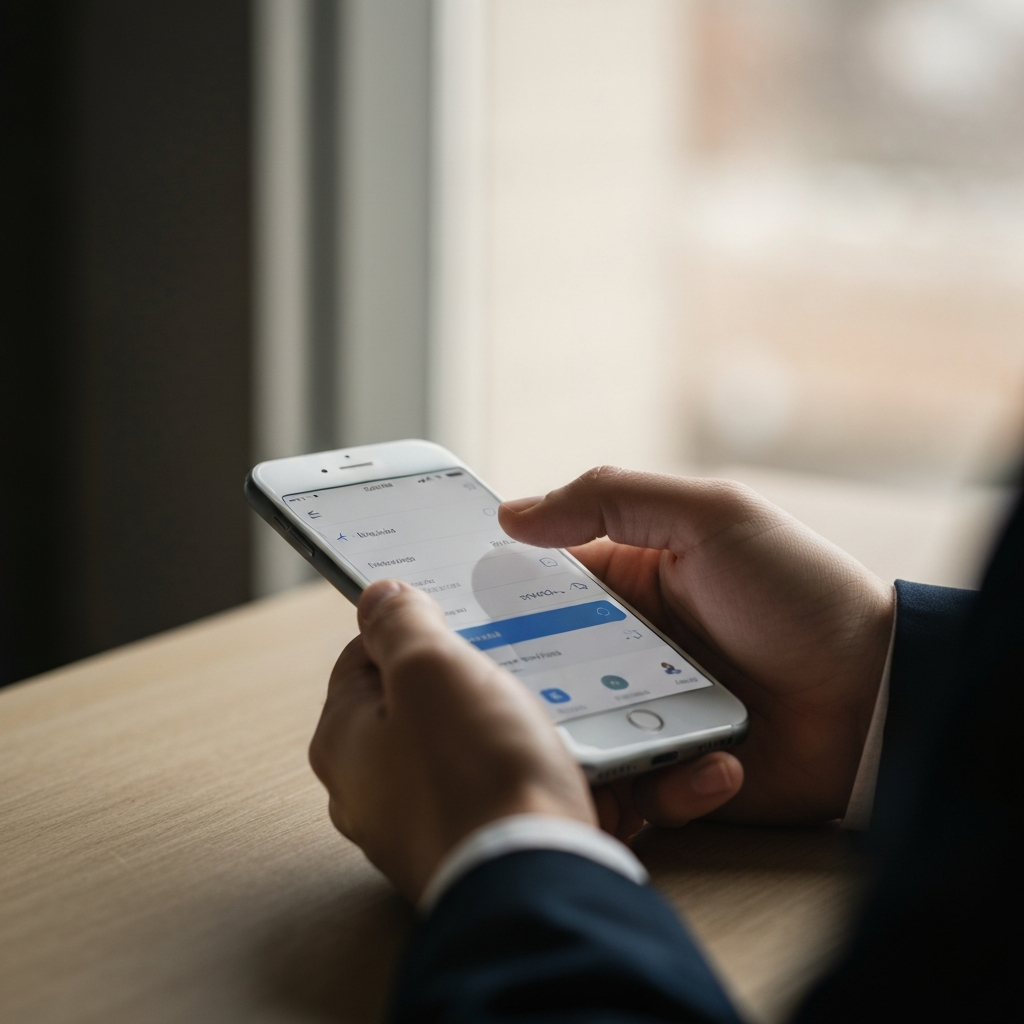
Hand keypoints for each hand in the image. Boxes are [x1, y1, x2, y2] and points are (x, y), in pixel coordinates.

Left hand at [309, 579, 595, 901]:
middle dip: (460, 679)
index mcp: (342, 742)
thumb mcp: (432, 669)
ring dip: (494, 724)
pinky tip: (546, 760)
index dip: (412, 629)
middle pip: (413, 703)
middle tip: (501, 666)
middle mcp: (366, 790)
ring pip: (455, 744)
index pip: (364, 656)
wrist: (535, 879)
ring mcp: (415, 825)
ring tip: (533, 713)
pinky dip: (513, 769)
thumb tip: (377, 596)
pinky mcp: (464, 848)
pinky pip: (487, 788)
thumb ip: (400, 624)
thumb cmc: (476, 774)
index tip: (455, 621)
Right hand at [499, 467, 894, 827]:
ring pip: (577, 733)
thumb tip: (511, 513)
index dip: (494, 594)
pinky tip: (703, 763)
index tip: (449, 606)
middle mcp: (629, 650)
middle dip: (522, 679)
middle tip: (495, 690)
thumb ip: (612, 497)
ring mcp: (649, 713)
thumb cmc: (800, 593)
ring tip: (577, 743)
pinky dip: (654, 785)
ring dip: (574, 741)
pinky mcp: (674, 772)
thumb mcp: (712, 516)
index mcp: (630, 585)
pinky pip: (635, 788)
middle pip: (546, 667)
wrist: (881, 694)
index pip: (540, 588)